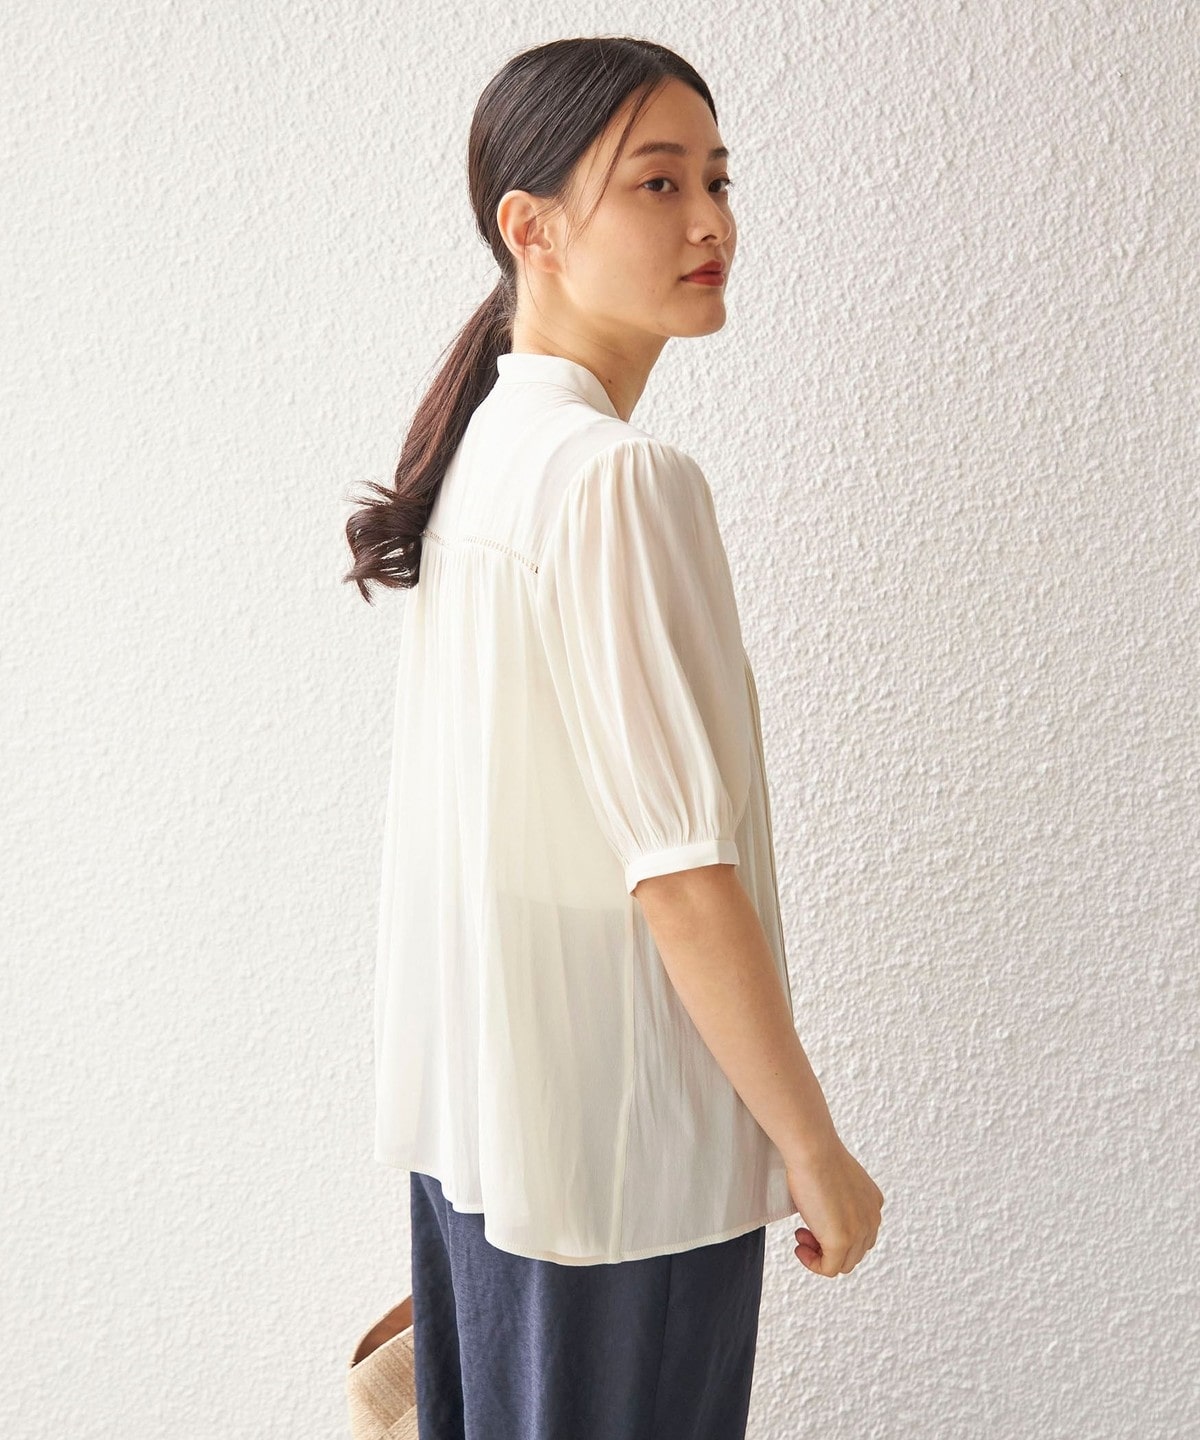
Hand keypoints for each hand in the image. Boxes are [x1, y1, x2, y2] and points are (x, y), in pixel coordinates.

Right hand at [786, 1136, 883, 1277]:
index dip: (834, 1234)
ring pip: (843, 1263)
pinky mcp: (842, 1242)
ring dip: (819, 1255)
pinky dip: (813, 1263)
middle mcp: (872, 1219)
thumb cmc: (816, 1155)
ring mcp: (859, 1232)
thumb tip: (823, 1215)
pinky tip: (800, 1248)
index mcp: (873, 1203)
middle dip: (826, 1245)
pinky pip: (829, 1269)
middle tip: (803, 1232)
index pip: (860, 1235)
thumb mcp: (835, 1181)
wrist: (812, 1150)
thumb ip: (838, 1201)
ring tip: (801, 1237)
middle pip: (853, 1252)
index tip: (813, 1223)